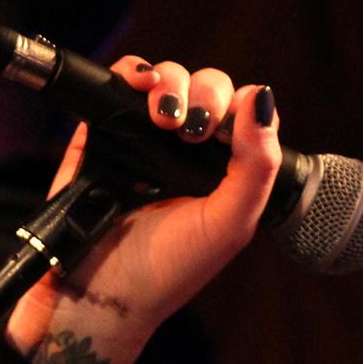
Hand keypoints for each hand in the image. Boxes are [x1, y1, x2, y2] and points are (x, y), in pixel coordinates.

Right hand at [6, 59, 280, 363]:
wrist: (99, 292)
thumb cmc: (167, 270)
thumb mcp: (229, 224)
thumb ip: (256, 166)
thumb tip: (262, 98)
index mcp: (224, 171)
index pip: (246, 114)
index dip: (244, 108)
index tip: (227, 132)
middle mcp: (186, 150)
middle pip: (208, 88)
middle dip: (206, 95)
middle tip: (192, 129)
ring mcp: (143, 138)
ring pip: (168, 78)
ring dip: (171, 83)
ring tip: (164, 116)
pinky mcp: (102, 131)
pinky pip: (121, 80)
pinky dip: (133, 71)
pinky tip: (140, 85)